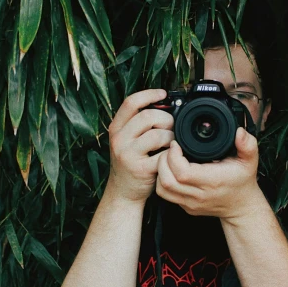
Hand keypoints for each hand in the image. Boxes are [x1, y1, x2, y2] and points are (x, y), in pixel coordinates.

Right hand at [105, 89, 174, 203]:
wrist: (123, 192)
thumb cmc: (130, 163)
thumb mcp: (126, 140)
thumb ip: (138, 124)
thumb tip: (164, 104)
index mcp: (116, 128)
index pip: (131, 102)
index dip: (149, 94)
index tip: (163, 93)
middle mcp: (119, 139)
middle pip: (148, 116)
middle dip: (166, 119)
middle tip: (171, 127)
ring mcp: (128, 154)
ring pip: (157, 134)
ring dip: (171, 137)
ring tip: (171, 143)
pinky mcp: (140, 169)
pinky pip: (163, 154)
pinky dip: (171, 153)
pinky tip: (170, 156)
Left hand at [155, 127, 266, 221]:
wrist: (241, 206)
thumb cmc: (242, 182)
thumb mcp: (249, 161)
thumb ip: (247, 145)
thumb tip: (240, 132)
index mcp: (212, 181)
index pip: (182, 172)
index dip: (173, 156)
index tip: (176, 144)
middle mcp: (199, 194)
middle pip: (167, 180)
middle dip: (162, 161)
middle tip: (170, 149)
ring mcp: (191, 203)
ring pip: (162, 189)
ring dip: (160, 171)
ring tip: (168, 159)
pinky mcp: (186, 207)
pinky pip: (166, 195)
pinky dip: (163, 180)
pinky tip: (170, 170)